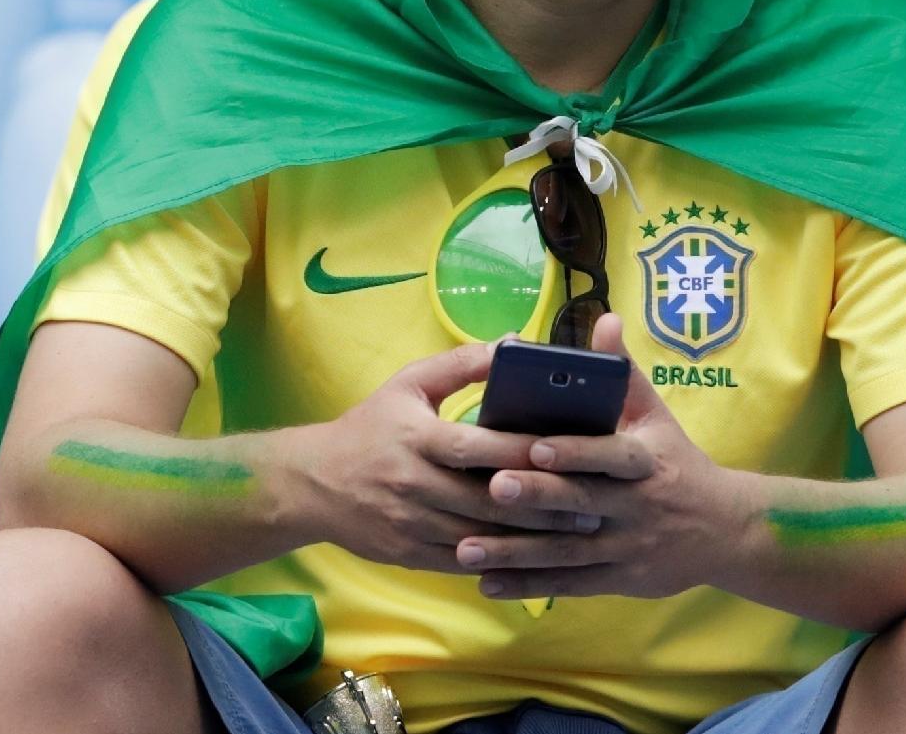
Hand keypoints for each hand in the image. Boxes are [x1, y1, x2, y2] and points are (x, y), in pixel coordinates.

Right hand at [287, 340, 602, 572]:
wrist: (312, 485)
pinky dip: (502, 559)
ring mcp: (413, 525)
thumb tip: (514, 343)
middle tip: (593, 499)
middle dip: (542, 503)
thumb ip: (462, 364)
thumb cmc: (369, 428)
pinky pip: (465, 562)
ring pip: (482, 537)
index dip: (524, 451)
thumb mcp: (409, 384)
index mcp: (418, 439)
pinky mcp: (411, 555)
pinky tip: (537, 557)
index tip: (568, 450)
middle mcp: (416, 485)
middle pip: (488, 500)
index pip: (479, 447)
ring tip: (577, 531)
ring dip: (531, 538)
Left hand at [452, 314, 733, 598]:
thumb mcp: (658, 418)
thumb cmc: (678, 464)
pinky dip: (529, 585)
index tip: (535, 446)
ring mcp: (626, 546)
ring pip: (567, 552)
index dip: (575, 452)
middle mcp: (636, 505)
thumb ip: (625, 374)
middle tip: (491, 488)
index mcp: (646, 461)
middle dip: (536, 497)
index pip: (610, 456)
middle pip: (581, 503)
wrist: (726, 532)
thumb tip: (606, 319)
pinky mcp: (618, 580)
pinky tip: (489, 583)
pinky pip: (569, 584)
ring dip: (516, 551)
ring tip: (467, 547)